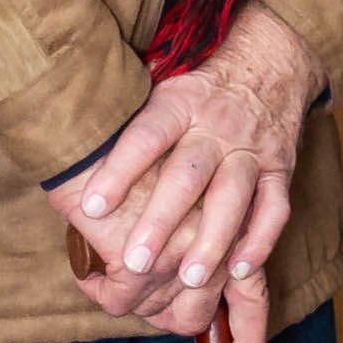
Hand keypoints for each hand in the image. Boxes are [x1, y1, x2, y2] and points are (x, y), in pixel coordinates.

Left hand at [44, 5, 320, 342]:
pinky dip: (259, 241)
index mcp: (179, 104)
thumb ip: (124, 123)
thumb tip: (62, 152)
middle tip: (135, 263)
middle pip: (188, 175)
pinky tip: (238, 270)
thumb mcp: (159, 88)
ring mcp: (251, 150)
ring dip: (212, 240)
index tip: (90, 208)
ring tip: (187, 278)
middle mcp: (216, 127)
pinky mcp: (281, 170)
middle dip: (162, 220)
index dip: (119, 171)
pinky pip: (274, 209)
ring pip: (233, 197)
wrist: (270, 63)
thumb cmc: (197, 90)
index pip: (146, 137)